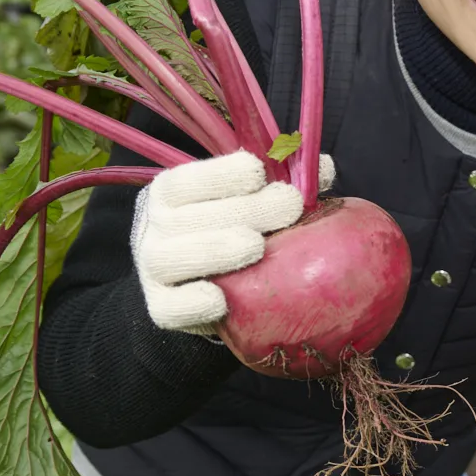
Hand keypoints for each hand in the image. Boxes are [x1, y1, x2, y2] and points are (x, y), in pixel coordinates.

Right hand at [133, 151, 335, 334]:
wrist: (198, 282)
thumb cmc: (232, 229)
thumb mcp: (252, 201)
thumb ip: (283, 183)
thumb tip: (323, 167)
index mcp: (172, 194)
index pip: (187, 180)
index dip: (222, 174)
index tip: (259, 171)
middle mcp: (155, 228)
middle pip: (188, 217)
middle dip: (242, 209)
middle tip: (288, 206)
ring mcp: (153, 270)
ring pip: (171, 258)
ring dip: (214, 250)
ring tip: (255, 247)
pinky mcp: (160, 307)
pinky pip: (168, 308)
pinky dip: (190, 304)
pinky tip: (218, 300)